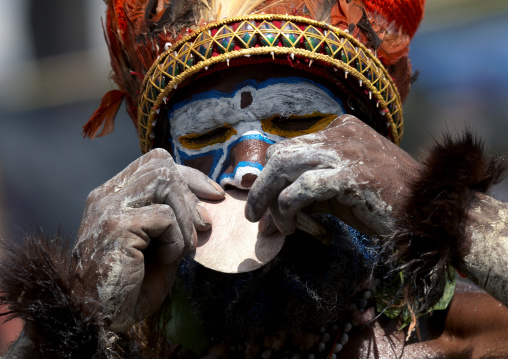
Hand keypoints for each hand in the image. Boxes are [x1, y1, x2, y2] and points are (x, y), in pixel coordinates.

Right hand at [72, 148, 223, 330]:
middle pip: (160, 164)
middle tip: (203, 226)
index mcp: (114, 195)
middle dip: (191, 192)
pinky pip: (163, 216)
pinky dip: (176, 239)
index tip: (214, 196)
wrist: (104, 318)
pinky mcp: (114, 225)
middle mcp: (106, 195)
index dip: (190, 176)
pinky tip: (167, 260)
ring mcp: (107, 208)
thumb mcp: (161, 244)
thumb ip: (175, 219)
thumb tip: (206, 204)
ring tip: (183, 247)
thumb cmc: (133, 284)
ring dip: (185, 216)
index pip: (155, 163)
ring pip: (163, 182)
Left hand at [245, 115, 420, 236]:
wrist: (428, 210)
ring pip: (283, 165)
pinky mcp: (350, 175)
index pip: (290, 147)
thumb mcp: (342, 185)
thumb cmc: (384, 200)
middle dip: (261, 186)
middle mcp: (340, 134)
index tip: (265, 202)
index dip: (272, 176)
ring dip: (266, 197)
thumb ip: (313, 182)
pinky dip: (288, 208)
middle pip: (280, 153)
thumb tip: (278, 198)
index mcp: (340, 130)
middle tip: (254, 214)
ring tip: (264, 223)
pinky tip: (290, 225)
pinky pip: (303, 188)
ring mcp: (345, 152)